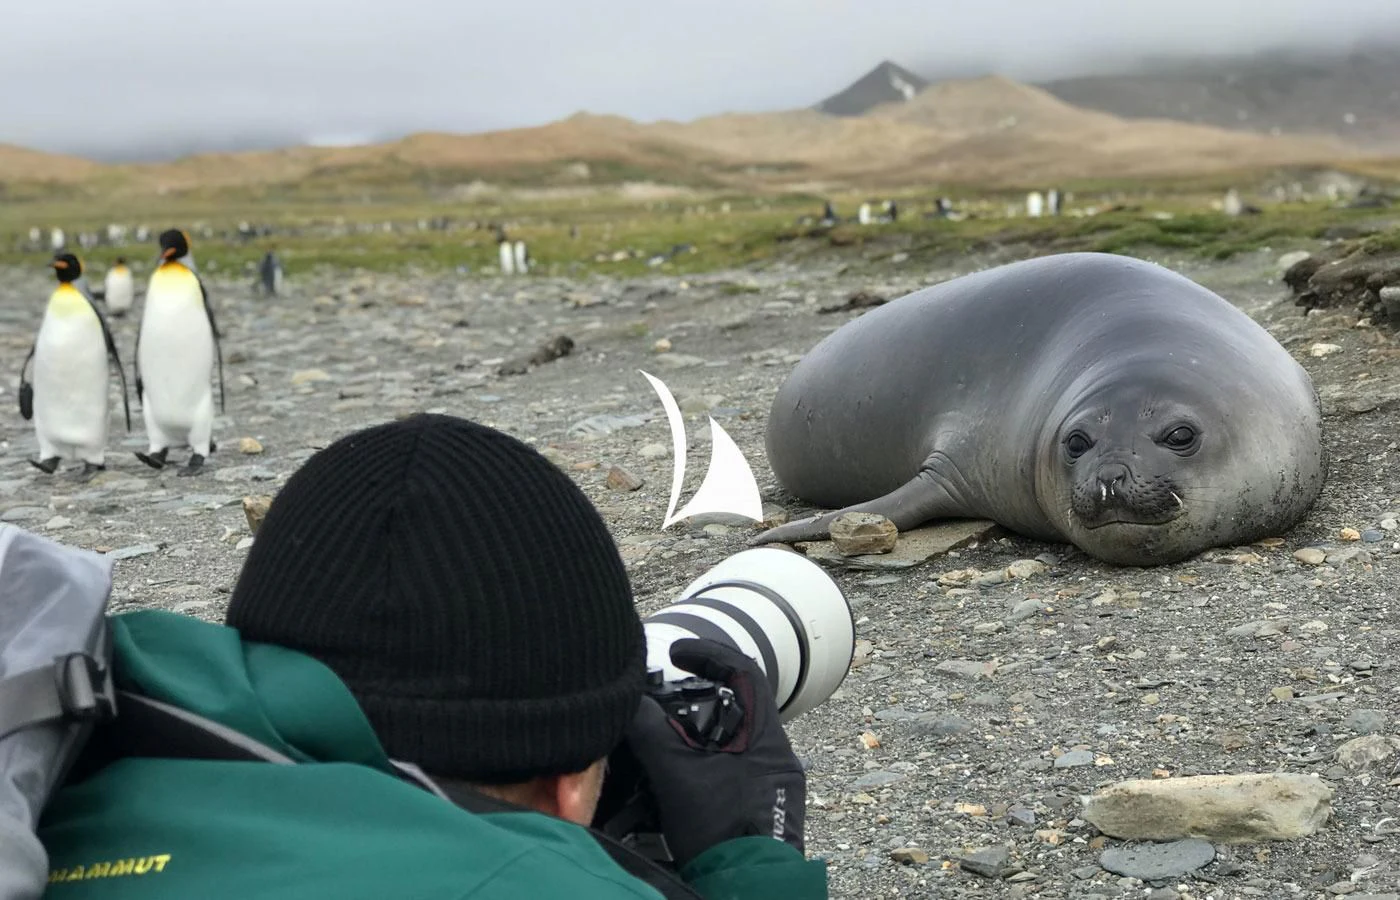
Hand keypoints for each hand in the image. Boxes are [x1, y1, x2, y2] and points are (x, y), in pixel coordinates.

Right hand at [622, 638, 805, 867]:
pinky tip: (673, 774)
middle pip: (736, 706)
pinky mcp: (757, 804)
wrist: (747, 890)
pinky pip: (729, 767)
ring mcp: (768, 781)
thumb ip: (651, 732)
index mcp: (766, 738)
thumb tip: (628, 702)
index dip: (710, 655)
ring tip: (663, 736)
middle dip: (697, 699)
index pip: (745, 672)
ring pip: (730, 739)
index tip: (679, 653)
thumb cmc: (724, 836)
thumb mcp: (677, 777)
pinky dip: (701, 762)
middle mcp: (774, 756)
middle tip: (665, 696)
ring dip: (697, 734)